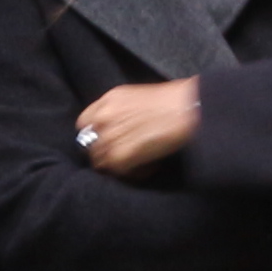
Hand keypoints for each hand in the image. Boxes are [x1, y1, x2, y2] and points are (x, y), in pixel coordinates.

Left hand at [72, 78, 199, 177]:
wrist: (187, 109)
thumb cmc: (173, 100)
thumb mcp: (136, 96)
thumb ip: (119, 111)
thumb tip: (118, 128)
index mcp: (108, 100)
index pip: (84, 123)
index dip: (95, 134)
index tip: (105, 141)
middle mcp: (104, 118)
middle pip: (90, 145)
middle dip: (105, 152)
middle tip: (123, 156)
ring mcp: (110, 137)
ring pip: (100, 162)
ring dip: (117, 166)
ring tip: (137, 164)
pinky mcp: (121, 156)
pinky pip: (117, 173)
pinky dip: (133, 174)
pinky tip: (148, 167)